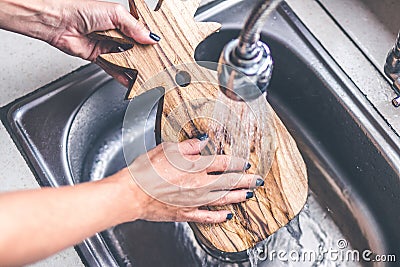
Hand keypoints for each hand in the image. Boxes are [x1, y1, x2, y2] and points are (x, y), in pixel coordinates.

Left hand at [0, 0, 158, 85]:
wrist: (58, 22)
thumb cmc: (80, 10)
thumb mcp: (115, 13)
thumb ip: (135, 27)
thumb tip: (151, 38)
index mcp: (122, 20)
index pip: (142, 34)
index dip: (150, 43)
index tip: (160, 52)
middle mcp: (116, 33)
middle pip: (135, 50)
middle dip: (145, 59)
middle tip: (156, 67)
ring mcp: (108, 46)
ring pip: (126, 61)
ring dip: (135, 70)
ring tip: (146, 78)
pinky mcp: (99, 58)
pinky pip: (114, 69)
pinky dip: (122, 77)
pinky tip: (131, 81)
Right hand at [122, 138, 262, 223]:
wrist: (131, 194)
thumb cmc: (146, 171)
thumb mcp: (166, 150)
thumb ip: (188, 147)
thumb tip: (203, 142)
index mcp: (195, 167)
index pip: (223, 163)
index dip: (237, 162)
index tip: (246, 163)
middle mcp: (199, 185)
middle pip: (229, 181)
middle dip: (246, 180)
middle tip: (258, 180)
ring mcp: (194, 202)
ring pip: (223, 199)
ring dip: (238, 196)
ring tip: (249, 195)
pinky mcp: (186, 214)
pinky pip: (207, 217)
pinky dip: (219, 217)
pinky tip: (228, 216)